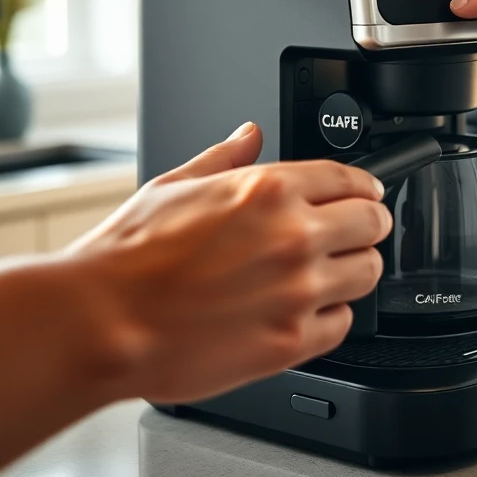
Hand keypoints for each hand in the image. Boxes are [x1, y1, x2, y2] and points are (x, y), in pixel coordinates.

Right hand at [66, 123, 390, 402]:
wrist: (102, 321)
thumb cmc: (127, 257)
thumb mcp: (175, 184)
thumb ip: (225, 157)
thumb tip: (249, 134)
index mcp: (269, 189)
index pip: (352, 179)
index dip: (363, 186)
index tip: (364, 194)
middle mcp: (294, 236)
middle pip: (374, 223)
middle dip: (367, 224)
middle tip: (354, 232)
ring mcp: (297, 291)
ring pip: (368, 273)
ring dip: (355, 270)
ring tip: (331, 272)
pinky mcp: (290, 341)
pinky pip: (344, 324)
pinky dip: (332, 317)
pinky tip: (308, 311)